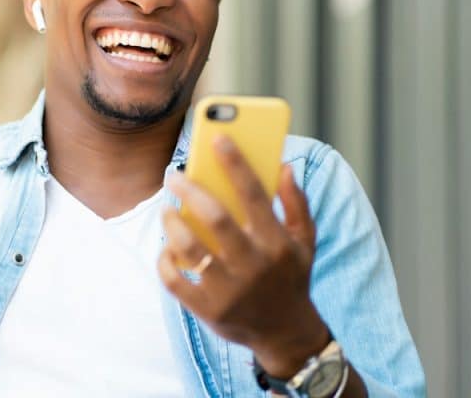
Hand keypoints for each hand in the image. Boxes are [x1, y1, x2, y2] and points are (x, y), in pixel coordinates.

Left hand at [158, 135, 328, 377]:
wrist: (286, 334)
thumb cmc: (291, 277)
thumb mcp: (305, 242)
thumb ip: (297, 203)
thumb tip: (284, 165)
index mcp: (277, 243)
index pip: (254, 194)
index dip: (235, 163)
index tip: (217, 137)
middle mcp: (253, 266)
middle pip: (214, 217)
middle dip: (189, 189)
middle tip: (174, 174)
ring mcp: (229, 291)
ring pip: (188, 246)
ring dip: (171, 221)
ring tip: (166, 208)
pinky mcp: (208, 311)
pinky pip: (174, 280)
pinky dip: (165, 259)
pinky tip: (167, 246)